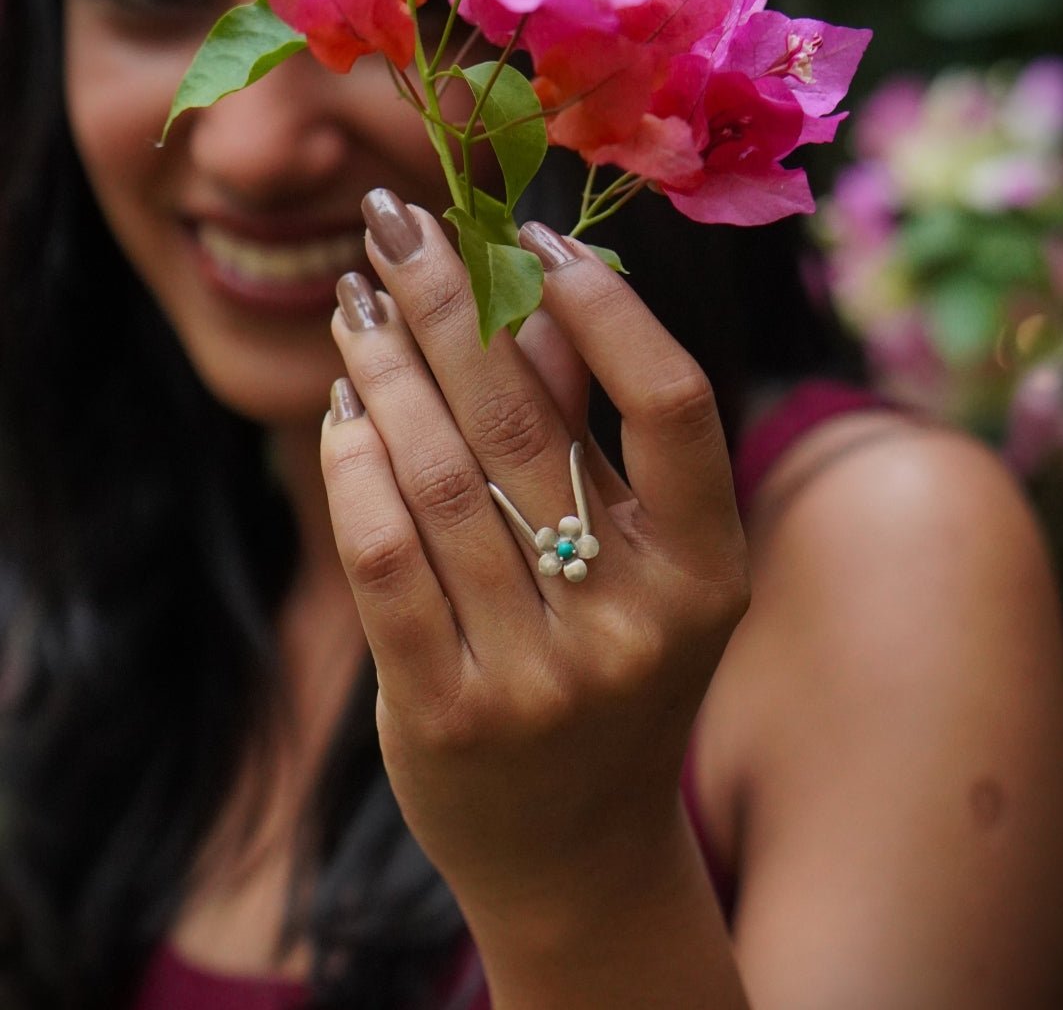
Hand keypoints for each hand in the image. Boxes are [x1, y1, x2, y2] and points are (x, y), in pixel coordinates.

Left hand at [321, 188, 748, 930]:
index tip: (530, 234)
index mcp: (709, 571)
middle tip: (397, 221)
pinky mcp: (448, 716)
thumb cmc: (610, 682)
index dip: (605, 305)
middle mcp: (636, 623)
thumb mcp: (638, 569)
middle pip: (526, 424)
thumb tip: (537, 290)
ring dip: (384, 371)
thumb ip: (592, 433)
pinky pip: (383, 559)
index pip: (674, 403)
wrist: (575, 852)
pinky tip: (342, 410)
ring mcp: (542, 678)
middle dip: (451, 302)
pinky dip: (353, 467)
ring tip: (356, 302)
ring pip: (440, 480)